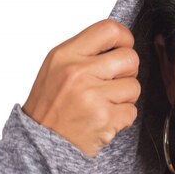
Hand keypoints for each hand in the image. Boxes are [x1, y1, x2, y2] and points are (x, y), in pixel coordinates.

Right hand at [22, 19, 140, 158]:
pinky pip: (132, 111)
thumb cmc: (51, 105)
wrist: (40, 144)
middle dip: (128, 72)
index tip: (124, 48)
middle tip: (113, 82)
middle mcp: (78, 72)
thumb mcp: (56, 68)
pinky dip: (122, 117)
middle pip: (130, 58)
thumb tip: (119, 42)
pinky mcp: (105, 119)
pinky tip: (104, 119)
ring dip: (125, 97)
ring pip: (134, 86)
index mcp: (66, 55)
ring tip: (105, 103)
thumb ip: (85, 52)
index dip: (125, 38)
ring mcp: (92, 96)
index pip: (109, 30)